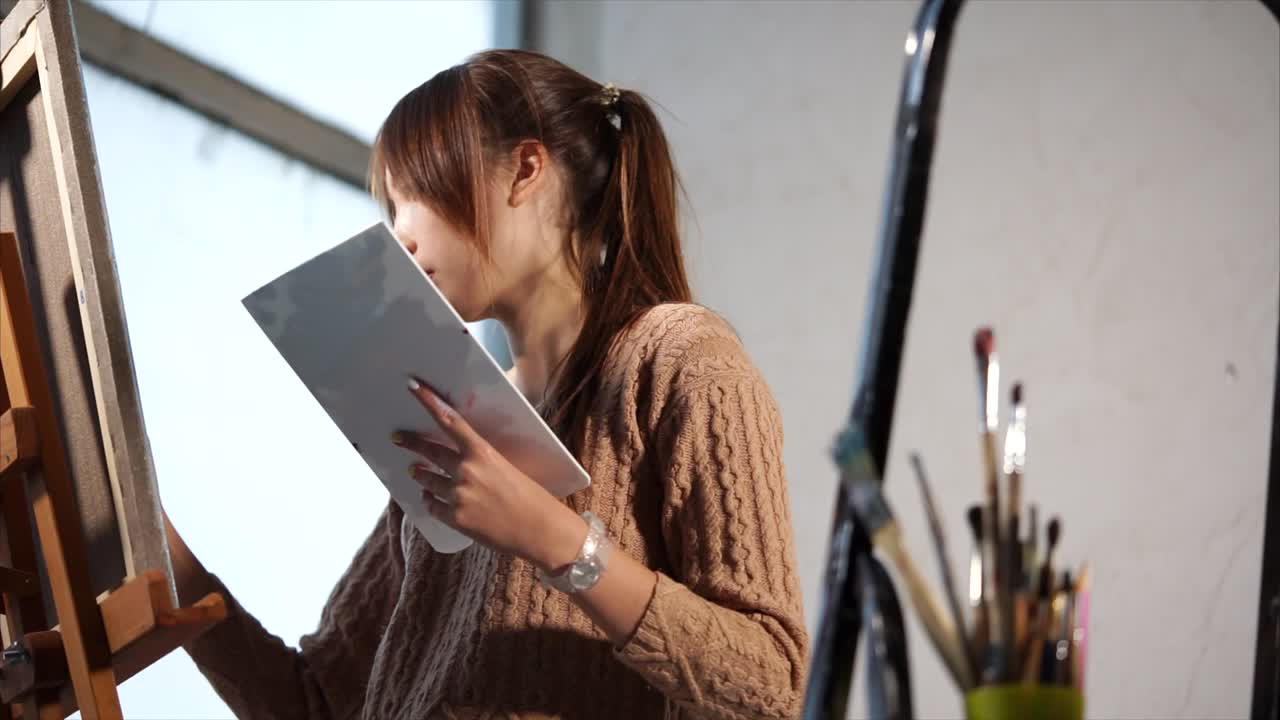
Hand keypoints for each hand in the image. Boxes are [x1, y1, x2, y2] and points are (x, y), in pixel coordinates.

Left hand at [394, 376, 585, 571]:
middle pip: (430, 451)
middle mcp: (467, 471)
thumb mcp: (508, 468)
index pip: (450, 421)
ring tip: (415, 471)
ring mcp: (459, 496)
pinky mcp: (455, 519)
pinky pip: (432, 506)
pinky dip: (430, 501)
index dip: (429, 402)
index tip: (413, 387)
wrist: (541, 531)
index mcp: (483, 453)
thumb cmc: (532, 498)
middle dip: (412, 444)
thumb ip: (482, 460)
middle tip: (398, 439)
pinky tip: (429, 499)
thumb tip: (459, 457)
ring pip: (426, 480)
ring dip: (420, 475)